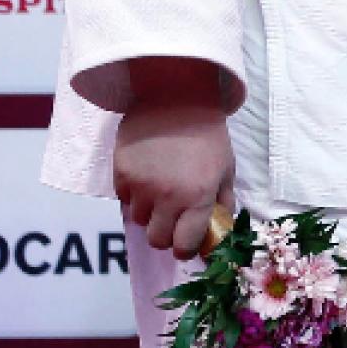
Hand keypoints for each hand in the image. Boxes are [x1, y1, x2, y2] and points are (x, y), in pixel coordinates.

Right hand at [113, 58, 234, 258]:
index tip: (186, 243)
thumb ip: (222, 202)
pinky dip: (134, 195)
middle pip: (157, 240)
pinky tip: (147, 175)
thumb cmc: (208, 135)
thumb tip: (220, 230)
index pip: (184, 246)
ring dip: (149, 213)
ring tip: (161, 190)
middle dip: (166, 235)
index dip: (185, 249)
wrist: (176, 98)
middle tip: (173, 220)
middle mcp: (168, 197)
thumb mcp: (226, 168)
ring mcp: (141, 186)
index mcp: (198, 197)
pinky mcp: (120, 173)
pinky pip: (124, 199)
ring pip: (138, 221)